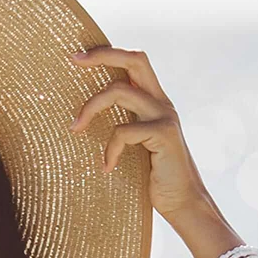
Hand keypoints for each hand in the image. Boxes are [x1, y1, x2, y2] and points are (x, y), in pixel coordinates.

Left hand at [68, 46, 218, 224]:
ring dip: (91, 107)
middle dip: (102, 55)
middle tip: (74, 61)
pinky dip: (109, 149)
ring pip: (120, 92)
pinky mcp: (164, 135)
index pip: (134, 63)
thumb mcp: (134, 146)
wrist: (183, 204)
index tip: (77, 57)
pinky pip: (123, 131)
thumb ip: (122, 125)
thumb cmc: (153, 179)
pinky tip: (106, 167)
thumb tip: (83, 118)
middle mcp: (162, 103)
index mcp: (155, 101)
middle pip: (134, 60)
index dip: (107, 54)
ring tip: (75, 128)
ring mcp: (165, 117)